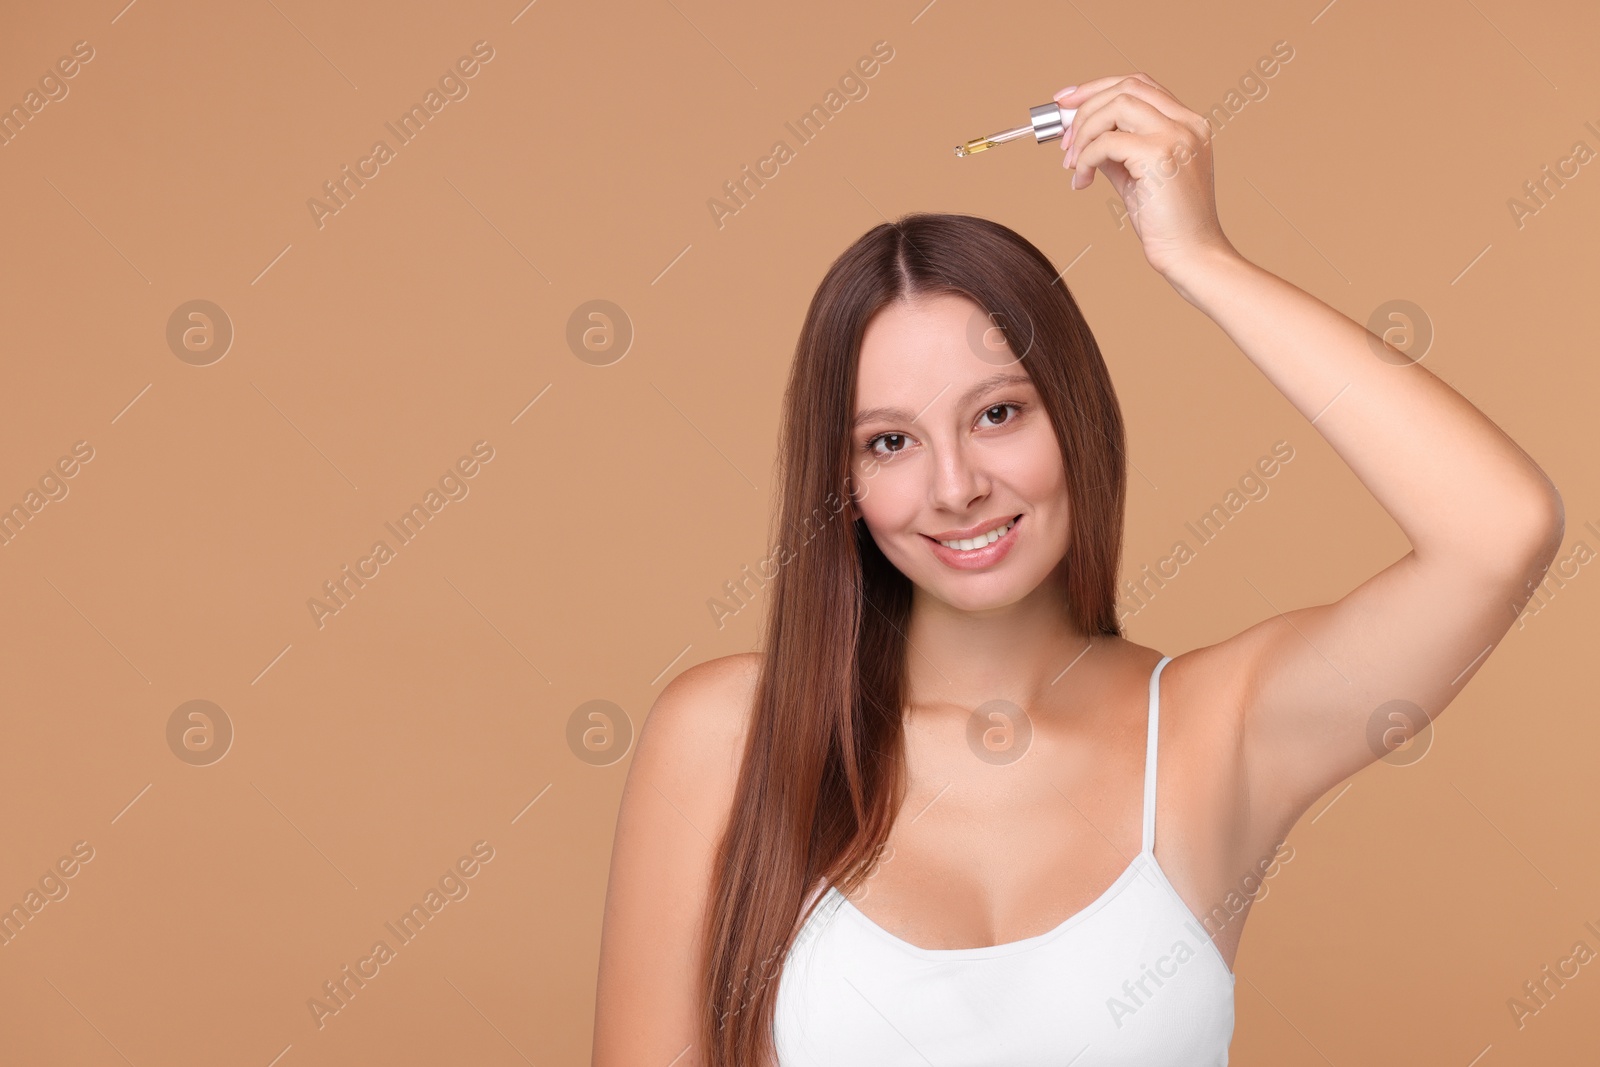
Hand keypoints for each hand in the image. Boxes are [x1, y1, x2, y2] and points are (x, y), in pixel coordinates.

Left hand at [1056, 74, 1235, 277]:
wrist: (1190, 254)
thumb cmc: (1166, 222)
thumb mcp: (1136, 176)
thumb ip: (1115, 150)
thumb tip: (1080, 135)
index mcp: (1188, 123)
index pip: (1140, 84)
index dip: (1098, 87)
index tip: (1066, 102)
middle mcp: (1187, 123)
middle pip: (1126, 87)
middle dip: (1084, 106)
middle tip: (1063, 140)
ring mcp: (1176, 136)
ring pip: (1117, 105)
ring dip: (1084, 131)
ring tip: (1071, 164)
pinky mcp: (1160, 155)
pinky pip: (1107, 142)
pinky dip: (1086, 158)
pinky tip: (1082, 181)